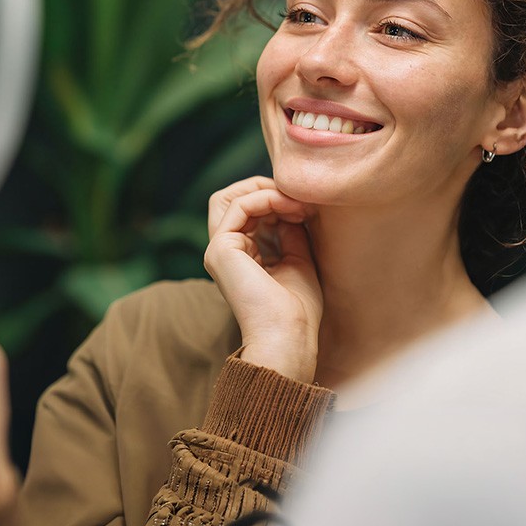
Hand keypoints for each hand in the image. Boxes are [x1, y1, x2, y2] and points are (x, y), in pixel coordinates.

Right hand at [204, 177, 321, 382]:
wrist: (289, 336)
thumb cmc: (297, 309)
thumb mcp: (298, 258)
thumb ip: (290, 229)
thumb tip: (291, 202)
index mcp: (240, 257)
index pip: (248, 211)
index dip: (276, 200)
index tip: (308, 207)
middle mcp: (225, 251)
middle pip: (233, 198)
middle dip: (267, 189)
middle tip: (299, 197)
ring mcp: (218, 249)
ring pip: (232, 196)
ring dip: (269, 191)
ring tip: (297, 202)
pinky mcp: (220, 248)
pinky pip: (239, 206)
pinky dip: (266, 198)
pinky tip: (289, 206)